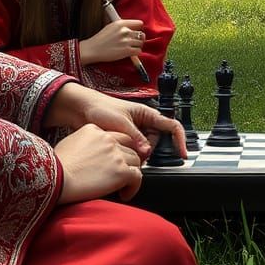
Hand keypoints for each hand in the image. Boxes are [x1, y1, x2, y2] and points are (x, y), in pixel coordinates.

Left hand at [44, 83, 186, 162]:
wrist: (81, 109)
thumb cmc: (101, 109)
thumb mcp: (121, 123)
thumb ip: (135, 138)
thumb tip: (147, 153)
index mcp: (147, 114)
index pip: (172, 126)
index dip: (180, 140)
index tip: (182, 155)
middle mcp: (143, 123)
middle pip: (157, 142)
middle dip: (150, 151)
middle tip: (136, 155)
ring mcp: (134, 132)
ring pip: (145, 149)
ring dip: (137, 154)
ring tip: (123, 152)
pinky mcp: (124, 140)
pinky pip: (133, 151)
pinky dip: (129, 155)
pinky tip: (119, 155)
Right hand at [54, 125, 143, 202]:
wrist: (56, 180)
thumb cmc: (56, 167)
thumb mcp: (68, 144)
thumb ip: (84, 143)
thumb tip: (89, 153)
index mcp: (94, 130)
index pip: (116, 136)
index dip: (117, 150)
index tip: (113, 162)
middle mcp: (108, 139)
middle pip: (129, 147)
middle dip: (126, 161)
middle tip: (120, 174)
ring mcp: (116, 154)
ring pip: (136, 161)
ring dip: (130, 174)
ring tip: (121, 186)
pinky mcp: (122, 171)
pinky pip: (138, 177)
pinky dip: (134, 187)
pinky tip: (124, 194)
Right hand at [78, 18, 144, 64]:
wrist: (93, 50)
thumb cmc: (100, 39)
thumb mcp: (111, 27)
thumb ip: (123, 26)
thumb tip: (134, 28)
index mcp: (121, 23)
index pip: (139, 23)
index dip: (139, 28)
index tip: (136, 32)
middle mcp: (125, 31)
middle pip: (141, 34)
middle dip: (138, 39)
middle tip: (133, 42)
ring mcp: (126, 41)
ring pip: (141, 43)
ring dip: (137, 46)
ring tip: (130, 48)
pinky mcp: (127, 51)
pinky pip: (139, 51)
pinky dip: (135, 53)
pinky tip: (130, 53)